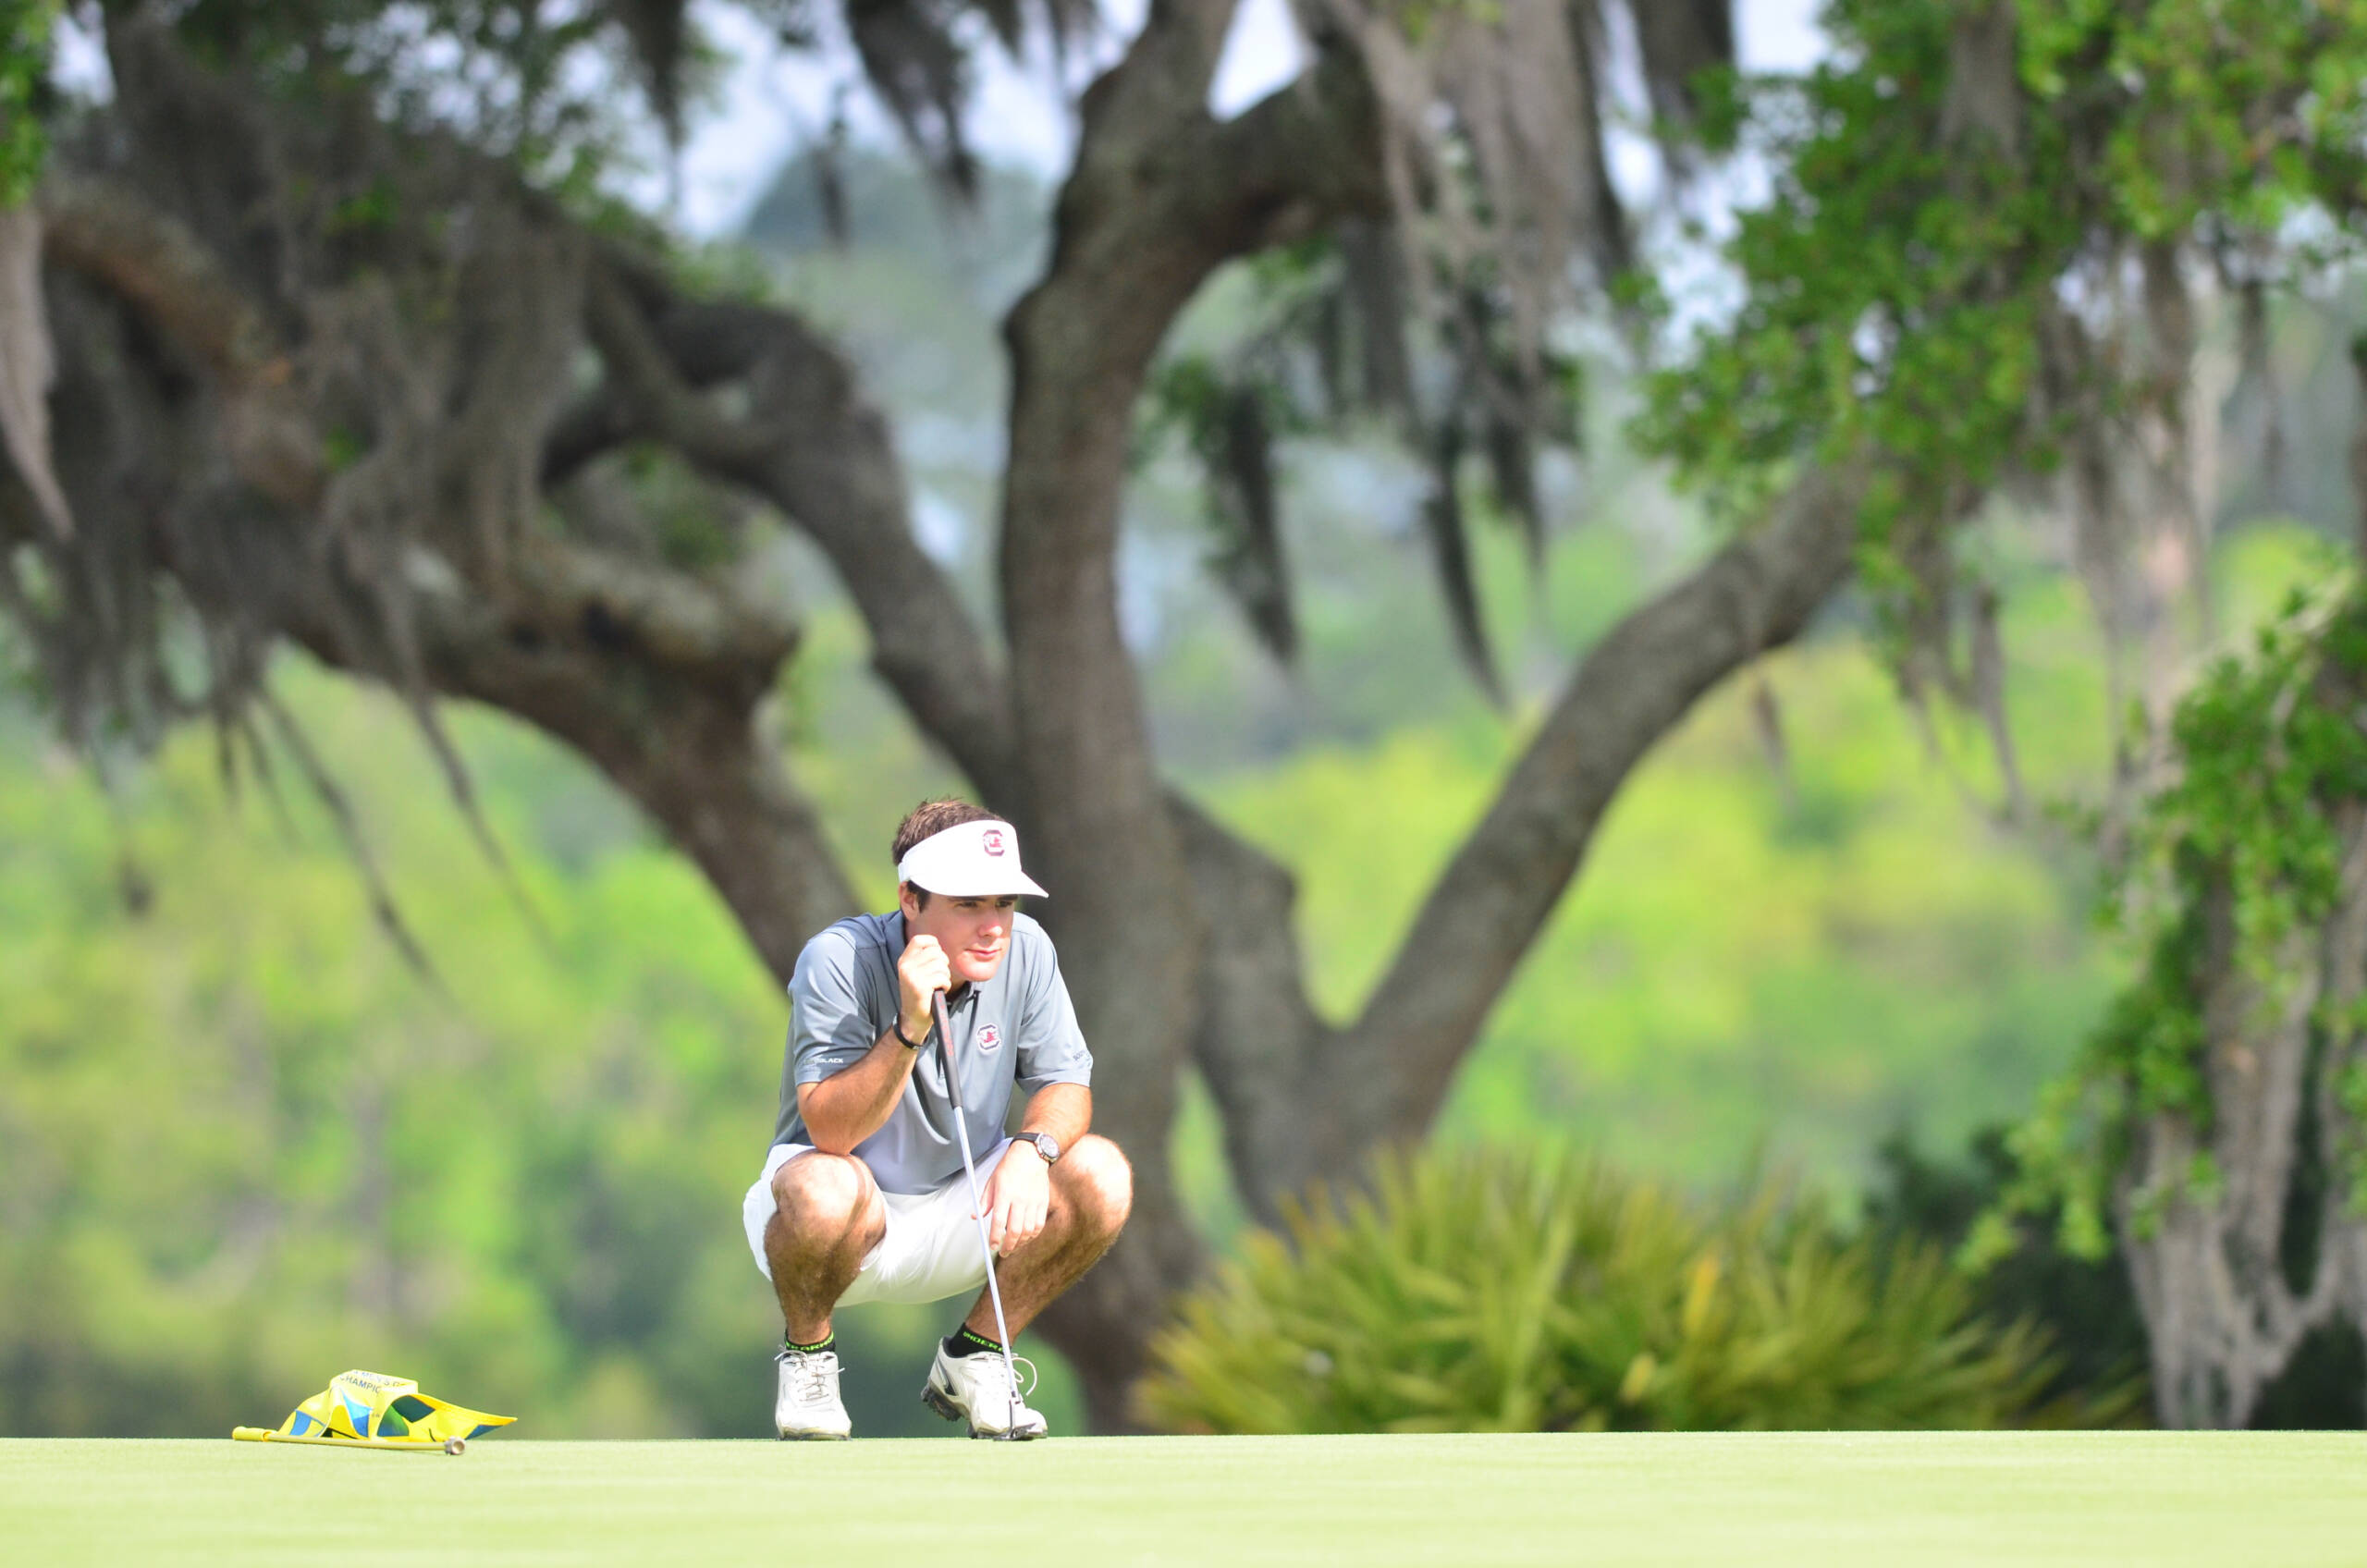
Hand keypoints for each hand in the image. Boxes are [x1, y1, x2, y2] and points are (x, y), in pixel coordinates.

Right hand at [897, 934, 949, 1038]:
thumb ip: (923, 958)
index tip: (936, 957)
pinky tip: (938, 991)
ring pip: (941, 965)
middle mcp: (906, 966)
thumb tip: (939, 946)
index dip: (933, 945)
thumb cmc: (919, 994)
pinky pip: (943, 978)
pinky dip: (946, 985)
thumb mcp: (915, 972)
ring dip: (945, 976)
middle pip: (936, 952)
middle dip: (943, 964)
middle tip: (939, 975)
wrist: (912, 1019)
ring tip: (938, 985)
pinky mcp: (920, 987)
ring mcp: (912, 976)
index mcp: (904, 960)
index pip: (920, 939)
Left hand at [979, 1142, 1049, 1256]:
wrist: (1031, 1155)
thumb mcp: (992, 1181)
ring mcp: (1033, 1202)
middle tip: (1003, 1252)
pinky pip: (1039, 1224)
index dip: (994, 1237)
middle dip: (1008, 1246)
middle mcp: (1020, 1199)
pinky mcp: (1043, 1202)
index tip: (991, 1246)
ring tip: (1013, 1247)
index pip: (998, 1221)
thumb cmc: (1009, 1167)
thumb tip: (975, 1218)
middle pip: (1014, 1230)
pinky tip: (1026, 1238)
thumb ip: (984, 1201)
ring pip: (1027, 1230)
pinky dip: (1032, 1235)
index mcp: (1004, 1193)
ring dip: (1020, 1243)